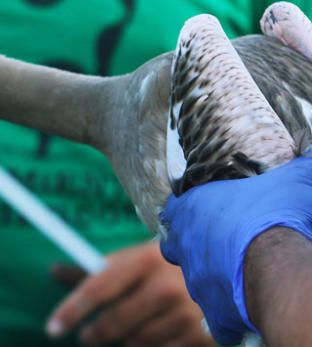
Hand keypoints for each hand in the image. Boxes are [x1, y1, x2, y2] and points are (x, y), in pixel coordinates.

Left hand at [47, 241, 211, 345]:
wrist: (226, 272)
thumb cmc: (164, 266)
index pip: (97, 289)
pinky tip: (152, 336)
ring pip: (135, 343)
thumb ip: (95, 270)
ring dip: (124, 341)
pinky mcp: (202, 338)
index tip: (52, 328)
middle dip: (93, 335)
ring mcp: (186, 315)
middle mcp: (165, 288)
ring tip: (126, 331)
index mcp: (144, 260)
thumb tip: (53, 271)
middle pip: (114, 324)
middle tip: (86, 337)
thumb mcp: (133, 259)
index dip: (71, 311)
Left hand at [160, 155, 311, 344]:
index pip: (173, 208)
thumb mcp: (291, 179)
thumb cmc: (277, 215)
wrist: (279, 264)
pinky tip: (249, 309)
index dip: (187, 211)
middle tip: (225, 246)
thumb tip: (311, 151)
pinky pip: (220, 319)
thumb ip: (296, 166)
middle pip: (178, 247)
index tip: (204, 213)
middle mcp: (185, 245)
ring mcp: (197, 281)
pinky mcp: (215, 312)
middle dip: (197, 247)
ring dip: (216, 279)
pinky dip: (233, 317)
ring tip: (242, 274)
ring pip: (198, 282)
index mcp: (190, 209)